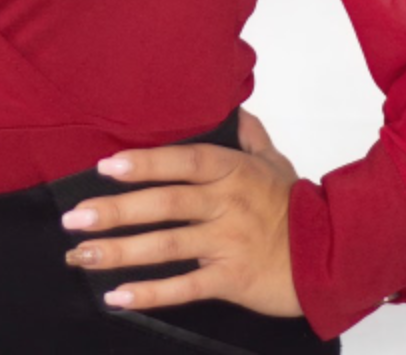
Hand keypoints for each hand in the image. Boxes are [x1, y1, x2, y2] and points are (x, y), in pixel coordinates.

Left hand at [60, 107, 304, 318]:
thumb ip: (250, 135)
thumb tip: (236, 109)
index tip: (106, 166)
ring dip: (120, 251)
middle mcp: (225, 204)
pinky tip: (118, 295)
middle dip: (116, 210)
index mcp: (232, 171)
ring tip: (82, 254)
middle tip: (75, 218)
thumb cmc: (296, 206)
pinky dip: (150, 293)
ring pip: (166, 246)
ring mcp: (226, 243)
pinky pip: (184, 287)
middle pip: (164, 204)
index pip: (183, 161)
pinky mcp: (229, 279)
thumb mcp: (276, 162)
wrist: (330, 255)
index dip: (145, 163)